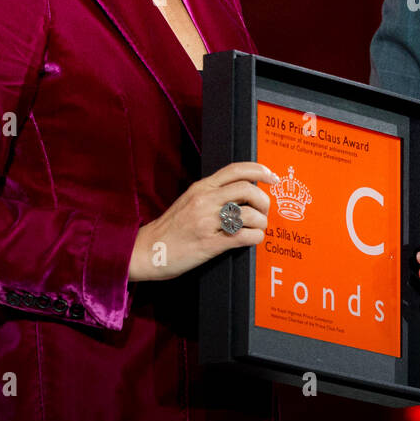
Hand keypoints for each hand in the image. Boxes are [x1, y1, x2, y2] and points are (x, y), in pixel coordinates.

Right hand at [128, 162, 278, 281]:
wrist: (146, 250)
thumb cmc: (171, 228)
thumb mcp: (189, 201)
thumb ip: (213, 193)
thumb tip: (243, 191)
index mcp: (201, 188)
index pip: (236, 170)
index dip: (259, 170)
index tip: (272, 177)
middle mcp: (204, 201)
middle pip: (248, 189)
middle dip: (264, 200)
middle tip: (264, 210)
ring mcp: (206, 222)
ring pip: (249, 214)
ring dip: (262, 222)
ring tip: (257, 228)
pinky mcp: (209, 244)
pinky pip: (244, 236)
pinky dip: (255, 237)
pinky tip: (252, 239)